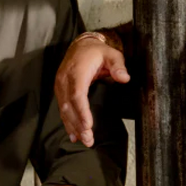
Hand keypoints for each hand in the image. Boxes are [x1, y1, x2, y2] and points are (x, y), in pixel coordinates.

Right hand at [55, 32, 128, 146]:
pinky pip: (62, 108)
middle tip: (89, 140)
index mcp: (77, 72)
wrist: (80, 45)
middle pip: (69, 106)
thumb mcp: (111, 54)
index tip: (88, 125)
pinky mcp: (60, 90)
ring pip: (64, 110)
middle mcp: (65, 80)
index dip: (81, 111)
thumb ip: (118, 66)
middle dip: (78, 124)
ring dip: (73, 126)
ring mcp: (60, 86)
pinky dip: (67, 122)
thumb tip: (125, 78)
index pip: (77, 94)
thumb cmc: (97, 52)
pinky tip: (74, 135)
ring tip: (84, 140)